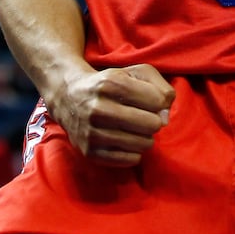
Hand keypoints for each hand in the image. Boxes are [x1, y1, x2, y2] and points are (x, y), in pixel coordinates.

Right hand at [49, 64, 173, 166]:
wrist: (69, 97)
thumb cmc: (110, 84)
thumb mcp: (135, 73)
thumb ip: (161, 88)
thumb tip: (165, 117)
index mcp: (111, 83)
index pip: (157, 101)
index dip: (158, 102)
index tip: (148, 101)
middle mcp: (99, 108)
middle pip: (152, 125)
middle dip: (152, 121)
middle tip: (141, 116)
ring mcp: (92, 132)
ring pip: (143, 144)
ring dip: (144, 137)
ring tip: (133, 128)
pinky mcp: (90, 152)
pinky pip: (131, 160)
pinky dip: (133, 151)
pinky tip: (124, 140)